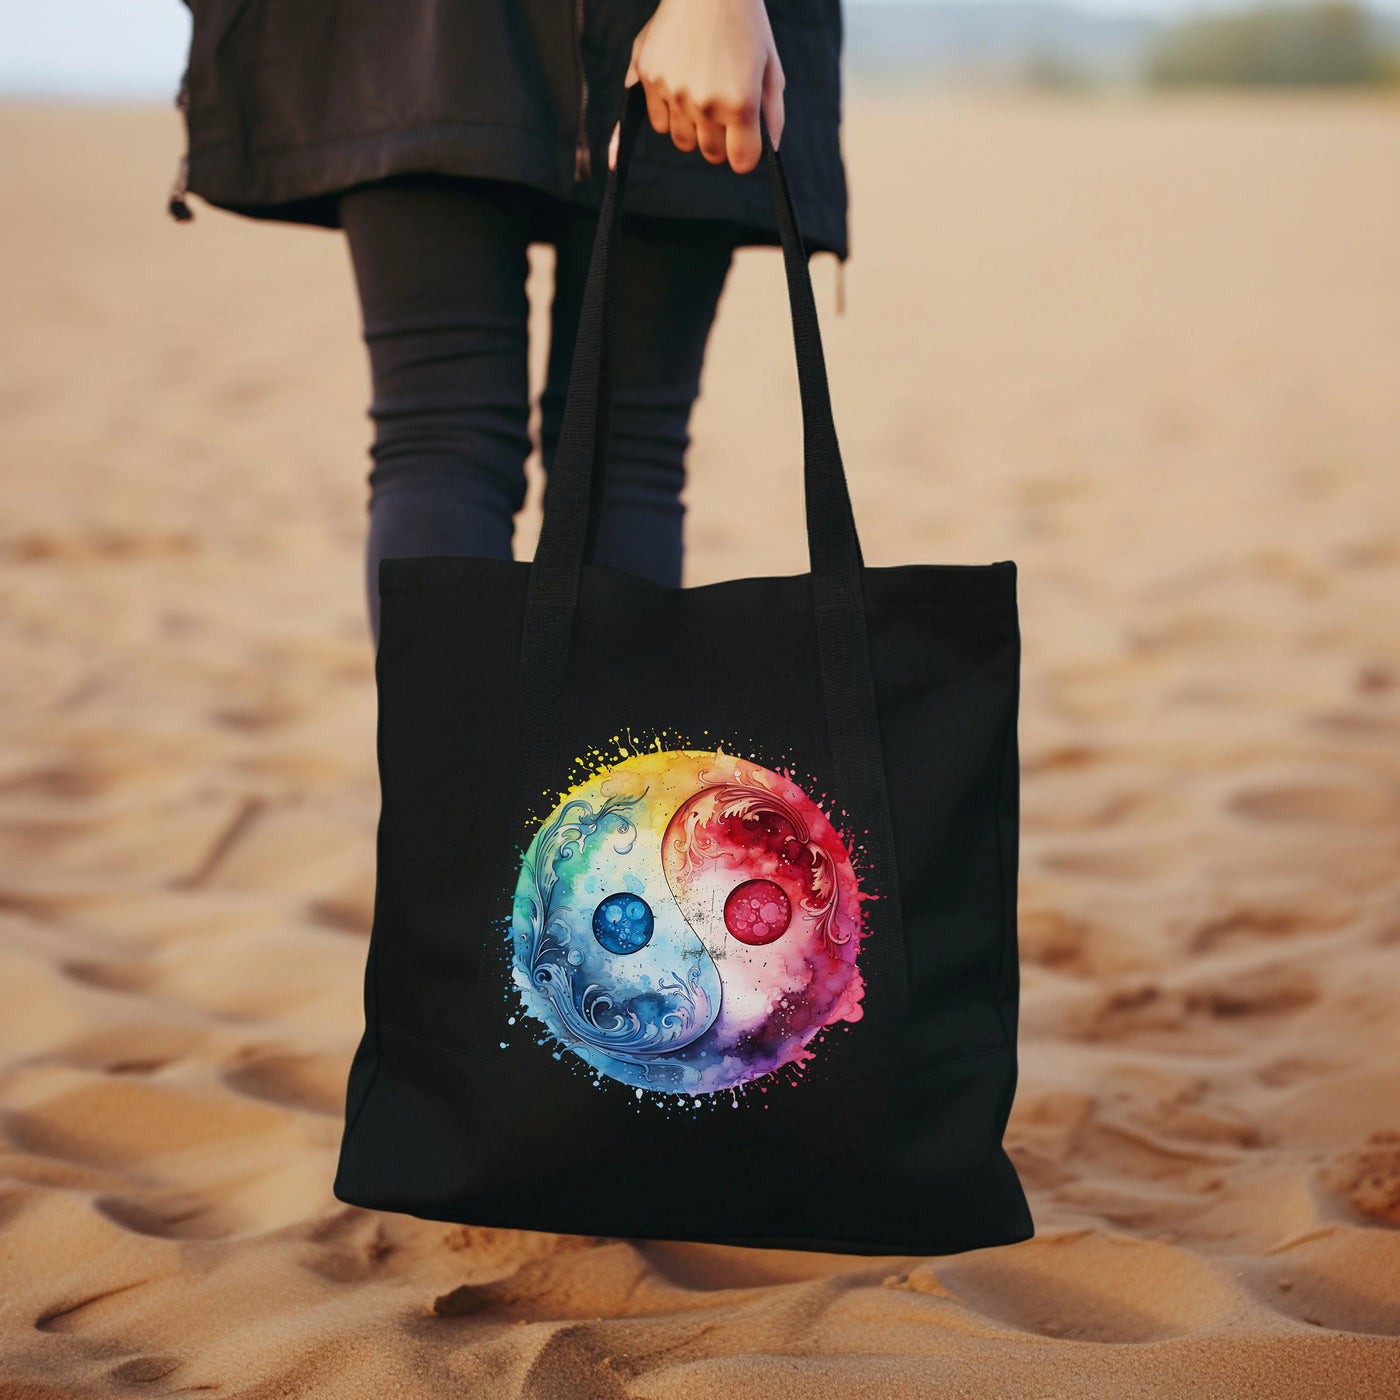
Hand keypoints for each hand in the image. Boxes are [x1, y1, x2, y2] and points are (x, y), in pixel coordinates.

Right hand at [609, 0, 784, 174]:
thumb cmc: (746, 23)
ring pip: (683, 140)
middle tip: (723, 112)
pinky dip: (668, 113)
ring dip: (693, 129)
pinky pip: (658, 120)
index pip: (741, 161)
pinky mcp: (648, 77)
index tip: (744, 141)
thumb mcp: (771, 66)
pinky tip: (680, 88)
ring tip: (701, 96)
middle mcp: (705, 104)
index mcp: (740, 103)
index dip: (744, 153)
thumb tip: (772, 150)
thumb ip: (772, 112)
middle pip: (711, 153)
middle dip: (720, 141)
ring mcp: (673, 91)